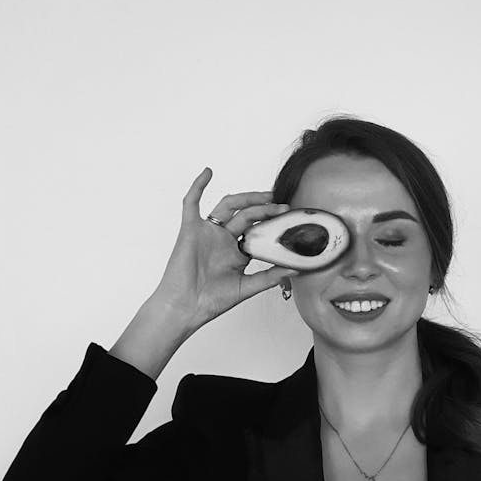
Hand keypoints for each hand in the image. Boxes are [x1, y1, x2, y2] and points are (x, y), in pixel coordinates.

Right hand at [151, 167, 296, 331]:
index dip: (272, 223)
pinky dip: (198, 186)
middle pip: (247, 215)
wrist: (184, 308)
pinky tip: (208, 172)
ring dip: (247, 197)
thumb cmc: (210, 301)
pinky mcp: (190, 229)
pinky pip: (191, 203)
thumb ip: (270, 276)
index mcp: (236, 252)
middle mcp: (223, 239)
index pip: (257, 231)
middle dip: (266, 209)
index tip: (289, 219)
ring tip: (267, 195)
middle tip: (283, 207)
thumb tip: (296, 268)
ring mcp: (207, 232)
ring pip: (228, 206)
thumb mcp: (247, 287)